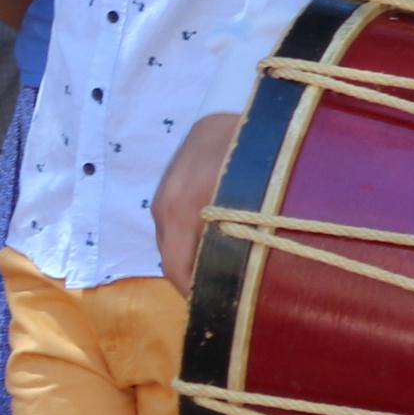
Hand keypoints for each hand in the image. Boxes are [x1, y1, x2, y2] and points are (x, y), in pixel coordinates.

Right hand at [155, 110, 243, 290]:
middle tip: (229, 295)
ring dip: (194, 261)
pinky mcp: (167, 188)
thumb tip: (236, 279)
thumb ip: (237, 239)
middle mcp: (163, 207)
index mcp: (180, 211)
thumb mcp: (251, 197)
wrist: (231, 103)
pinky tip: (216, 241)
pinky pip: (175, 228)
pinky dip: (191, 242)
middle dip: (196, 282)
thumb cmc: (250, 151)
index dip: (198, 296)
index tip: (224, 310)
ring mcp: (162, 197)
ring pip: (173, 245)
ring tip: (225, 269)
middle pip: (172, 262)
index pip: (178, 271)